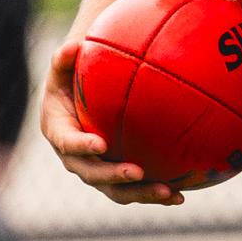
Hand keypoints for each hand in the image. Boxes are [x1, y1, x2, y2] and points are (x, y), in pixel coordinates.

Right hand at [39, 39, 183, 205]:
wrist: (78, 95)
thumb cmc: (72, 75)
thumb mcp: (63, 65)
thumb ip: (64, 57)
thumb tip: (72, 46)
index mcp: (59, 132)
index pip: (67, 142)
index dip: (81, 146)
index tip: (100, 144)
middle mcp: (76, 157)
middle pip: (93, 175)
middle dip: (115, 177)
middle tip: (138, 173)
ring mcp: (97, 169)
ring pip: (117, 190)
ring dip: (142, 194)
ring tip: (170, 194)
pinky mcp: (116, 174)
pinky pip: (136, 187)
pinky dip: (157, 192)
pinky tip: (182, 194)